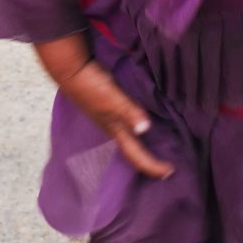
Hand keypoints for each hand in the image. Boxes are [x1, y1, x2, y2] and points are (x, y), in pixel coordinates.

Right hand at [37, 37, 173, 178]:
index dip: (151, 166)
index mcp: (116, 130)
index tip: (170, 172)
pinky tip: (152, 119)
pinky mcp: (113, 105)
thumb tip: (145, 129)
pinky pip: (132, 121)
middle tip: (168, 166)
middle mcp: (115, 127)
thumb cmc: (91, 86)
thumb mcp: (111, 99)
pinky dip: (142, 125)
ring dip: (147, 144)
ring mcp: (113, 116)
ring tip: (165, 145)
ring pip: (132, 137)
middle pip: (134, 151)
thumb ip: (128, 112)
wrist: (73, 70)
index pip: (135, 155)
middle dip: (150, 161)